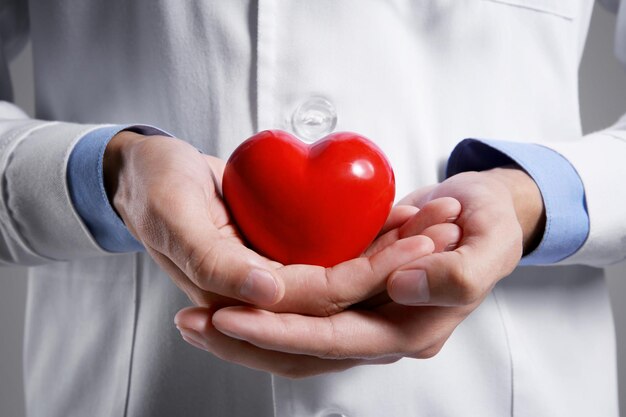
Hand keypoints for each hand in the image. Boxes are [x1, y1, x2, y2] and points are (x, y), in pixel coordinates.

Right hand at [104, 131, 457, 313]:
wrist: (148, 172)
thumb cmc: (153, 189)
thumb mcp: (173, 216)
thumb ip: (215, 261)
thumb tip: (268, 293)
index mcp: (237, 300)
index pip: (317, 301)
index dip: (370, 274)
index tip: (417, 245)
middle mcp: (265, 298)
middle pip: (347, 298)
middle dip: (400, 267)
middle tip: (444, 231)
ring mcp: (278, 276)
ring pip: (348, 278)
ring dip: (396, 251)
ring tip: (439, 219)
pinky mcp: (285, 253)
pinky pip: (336, 252)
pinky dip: (372, 235)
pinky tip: (403, 214)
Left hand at [174, 167, 543, 377]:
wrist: (484, 210)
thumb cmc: (489, 223)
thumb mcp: (490, 243)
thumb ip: (458, 276)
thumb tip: (404, 286)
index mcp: (412, 331)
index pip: (333, 340)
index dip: (279, 331)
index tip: (229, 315)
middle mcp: (383, 334)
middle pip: (302, 352)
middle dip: (246, 340)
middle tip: (192, 322)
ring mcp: (365, 318)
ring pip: (295, 340)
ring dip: (246, 330)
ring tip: (194, 317)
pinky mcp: (352, 298)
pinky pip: (302, 313)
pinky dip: (265, 309)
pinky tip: (228, 296)